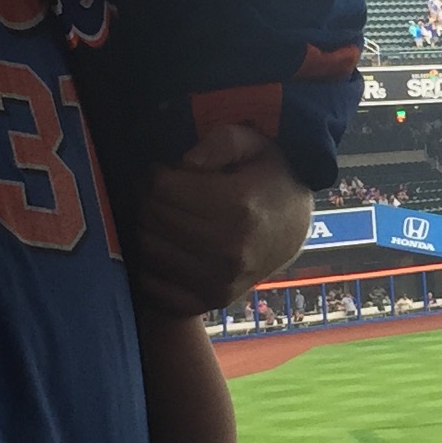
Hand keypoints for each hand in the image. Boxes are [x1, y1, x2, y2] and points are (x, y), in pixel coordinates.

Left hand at [135, 122, 312, 315]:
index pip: (162, 189)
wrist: (294, 230)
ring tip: (164, 218)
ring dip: (147, 230)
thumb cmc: (268, 181)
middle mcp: (228, 249)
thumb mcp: (254, 144)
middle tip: (161, 194)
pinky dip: (150, 267)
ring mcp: (219, 280)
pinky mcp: (211, 300)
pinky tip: (166, 248)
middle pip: (152, 219)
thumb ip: (220, 142)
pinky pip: (155, 287)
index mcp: (237, 206)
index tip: (166, 172)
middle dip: (148, 200)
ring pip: (148, 250)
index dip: (157, 174)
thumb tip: (185, 164)